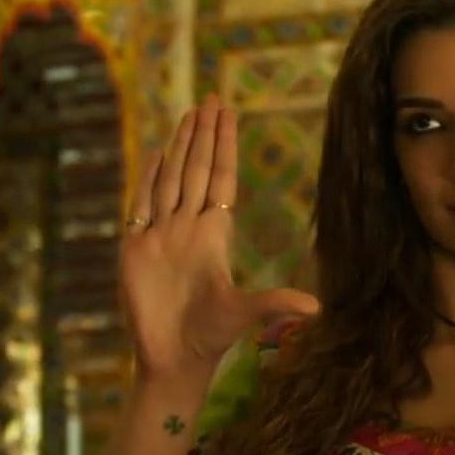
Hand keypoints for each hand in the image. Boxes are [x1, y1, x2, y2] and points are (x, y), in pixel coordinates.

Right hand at [120, 95, 319, 381]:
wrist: (172, 357)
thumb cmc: (210, 336)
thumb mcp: (246, 314)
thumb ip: (276, 304)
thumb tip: (317, 309)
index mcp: (215, 234)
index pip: (221, 178)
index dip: (224, 146)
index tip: (228, 114)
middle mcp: (189, 227)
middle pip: (197, 169)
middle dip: (204, 134)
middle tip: (211, 98)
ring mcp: (162, 234)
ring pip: (171, 178)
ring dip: (179, 145)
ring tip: (188, 114)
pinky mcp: (136, 247)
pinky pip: (142, 203)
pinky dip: (148, 177)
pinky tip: (156, 154)